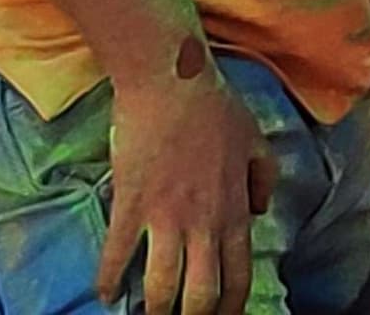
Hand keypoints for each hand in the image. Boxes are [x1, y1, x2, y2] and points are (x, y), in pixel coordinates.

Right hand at [100, 62, 271, 314]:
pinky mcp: (131, 204)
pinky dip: (108, 280)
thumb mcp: (255, 139)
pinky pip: (117, 255)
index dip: (229, 307)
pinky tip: (105, 293)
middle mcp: (204, 222)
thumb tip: (261, 212)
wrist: (173, 79)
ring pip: (161, 286)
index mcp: (235, 210)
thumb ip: (264, 178)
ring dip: (153, 309)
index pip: (238, 277)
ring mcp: (166, 216)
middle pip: (201, 294)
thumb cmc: (215, 105)